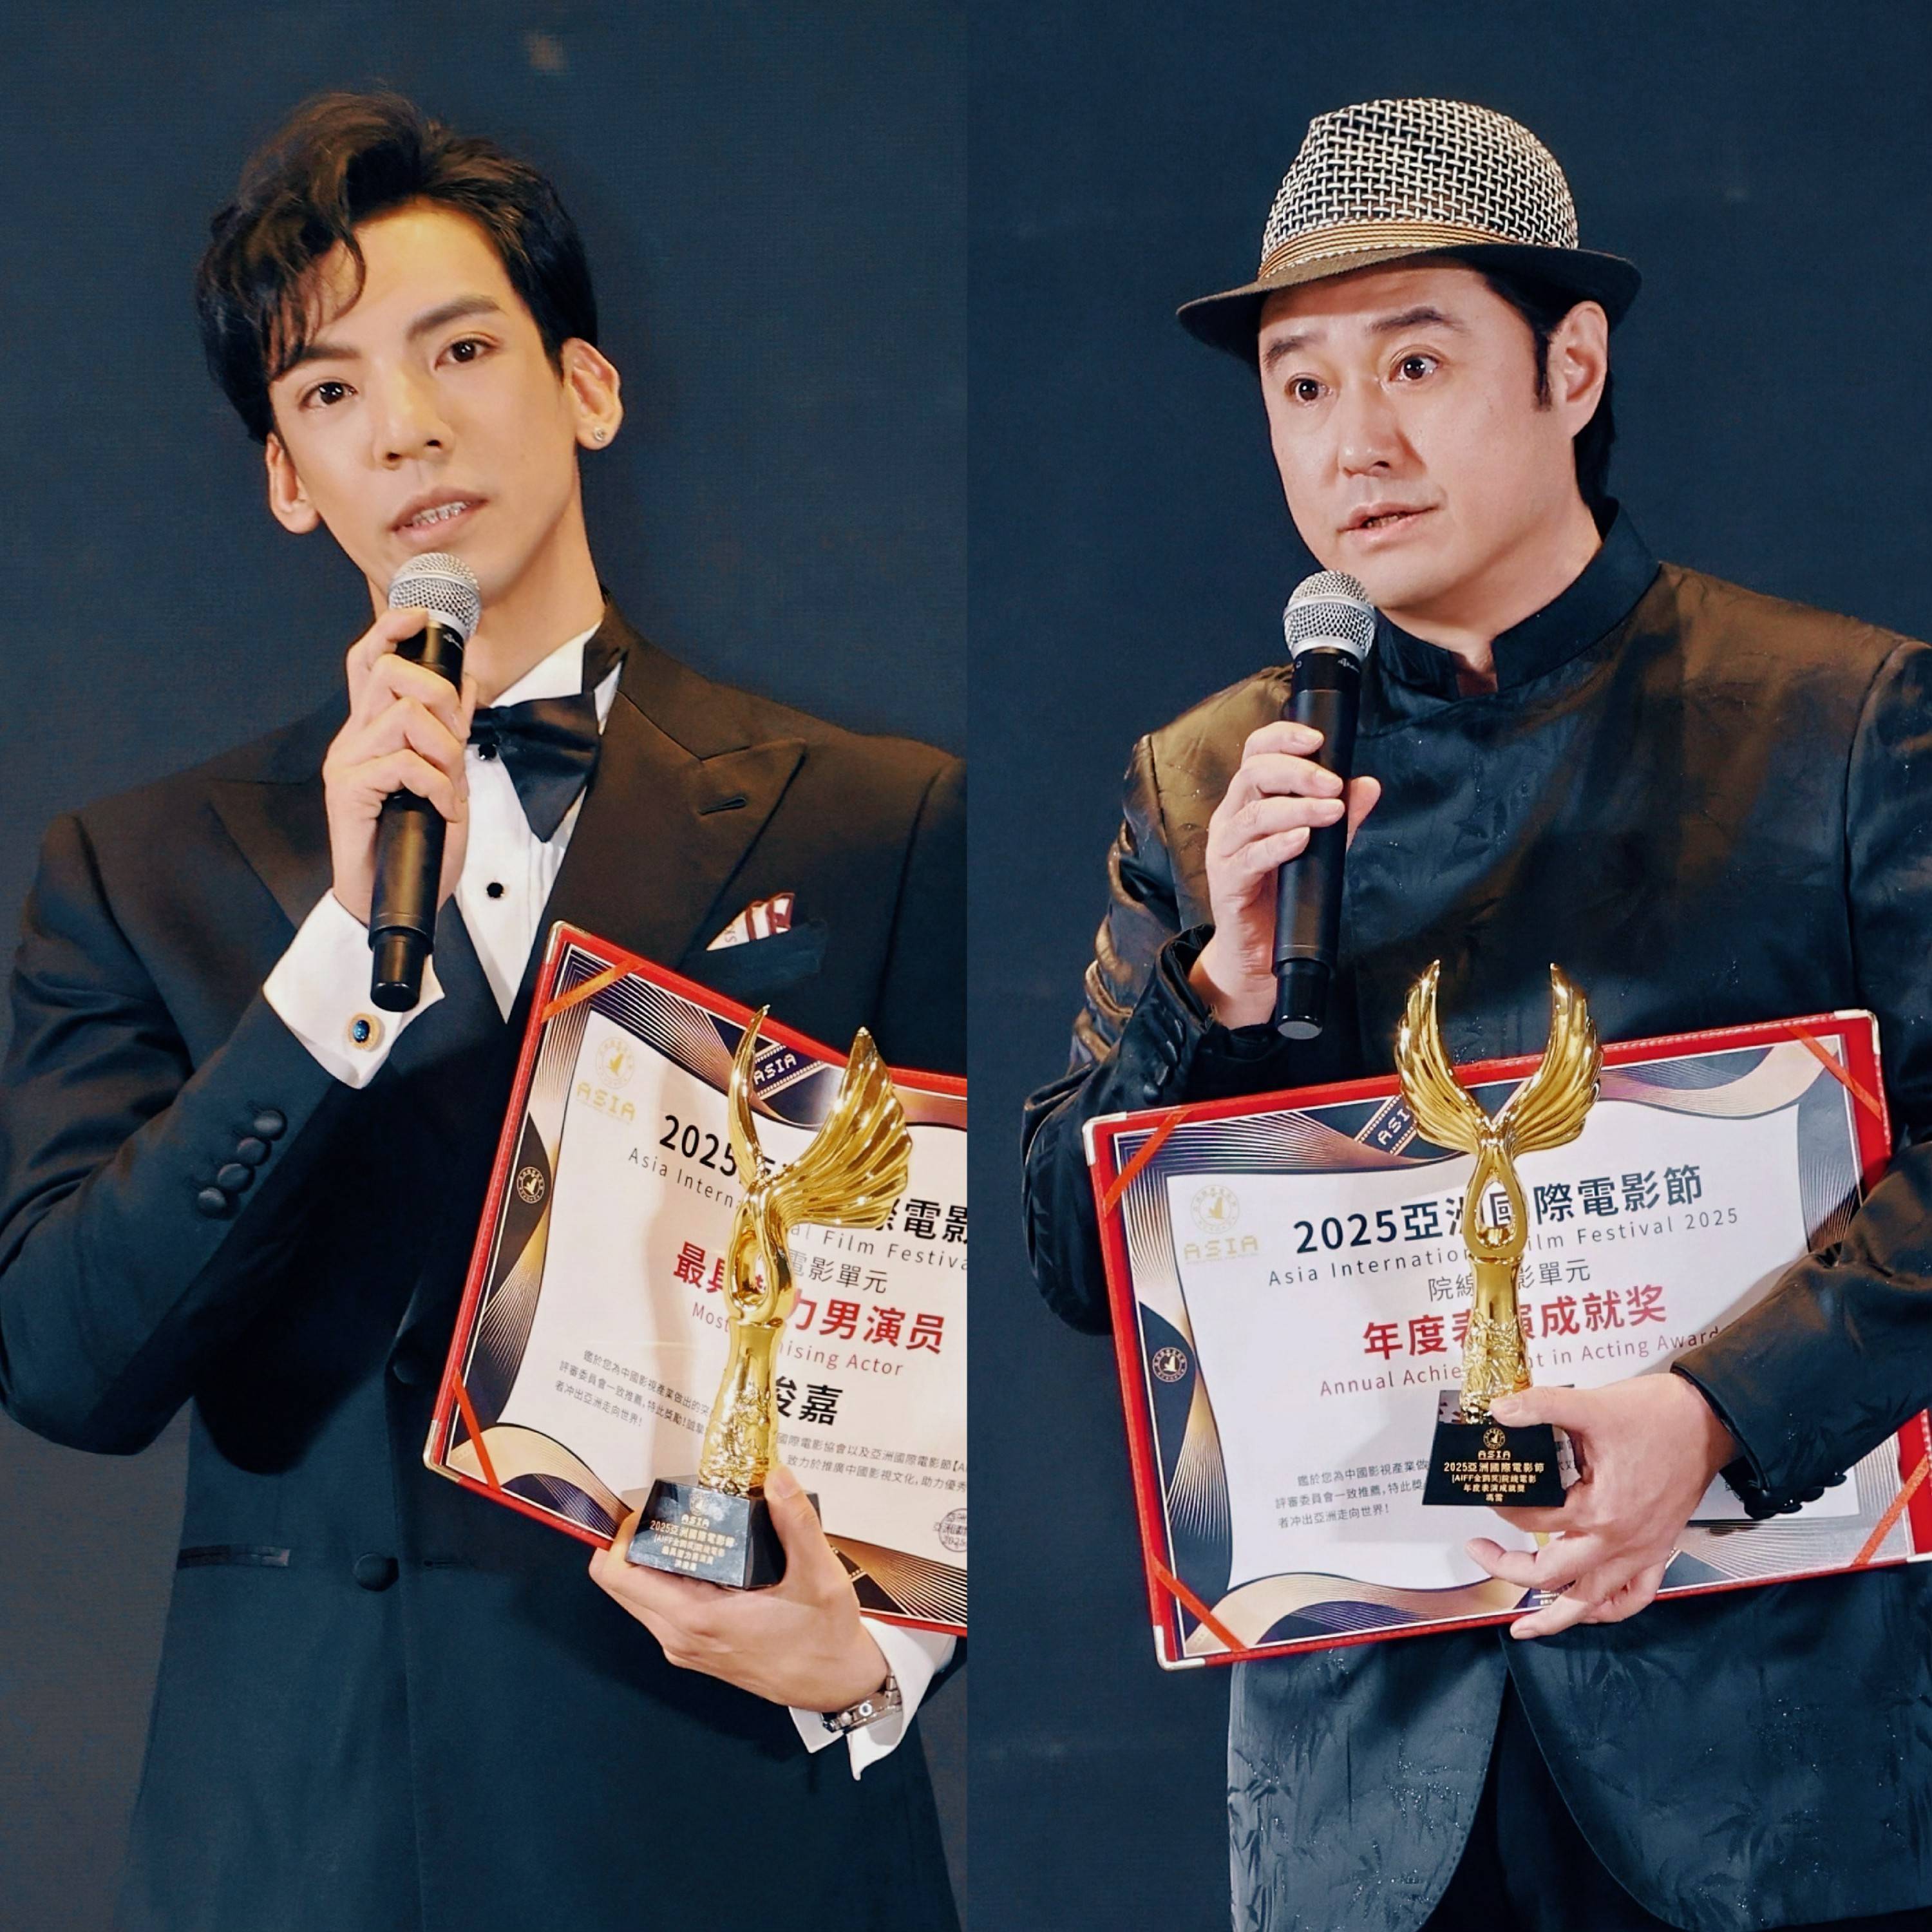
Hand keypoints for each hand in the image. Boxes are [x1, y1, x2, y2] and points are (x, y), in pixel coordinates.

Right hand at [321, 607, 477, 925]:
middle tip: (456, 739)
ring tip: (449, 785)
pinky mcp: (347, 791)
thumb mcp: (447, 775)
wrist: (392, 894)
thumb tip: (468, 679)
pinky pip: (403, 764)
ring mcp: (346, 763)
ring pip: (402, 716)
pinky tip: (443, 807)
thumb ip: (450, 729)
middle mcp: (352, 739)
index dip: (391, 629)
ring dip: (442, 749)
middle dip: (438, 695)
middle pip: (388, 673)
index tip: (421, 615)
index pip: (368, 660)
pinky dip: (437, 785)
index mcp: (370, 730)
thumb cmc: (415, 839)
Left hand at [588, 1465, 888, 1710]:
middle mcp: (679, 1637)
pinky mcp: (695, 1650)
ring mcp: (684, 1647)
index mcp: (696, 1617)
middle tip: (668, 1511)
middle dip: (633, 1543)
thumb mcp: (819, 1575)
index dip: (621, 1536)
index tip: (650, 1509)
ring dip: (649, 1562)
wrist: (835, 1682)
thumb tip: (777, 1477)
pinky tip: (702, 1561)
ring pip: (637, 1599)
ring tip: (686, 1530)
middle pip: (620, 1585)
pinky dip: (665, 1582)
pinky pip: (658, 1611)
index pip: (619, 1577)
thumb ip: (796, 1523)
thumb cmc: (824, 1636)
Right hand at [1188, 720, 1380, 1027]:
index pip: (1256, 753)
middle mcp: (1231, 820)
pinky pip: (1250, 857)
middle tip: (1333, 783)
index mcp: (1248, 802)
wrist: (1258, 953)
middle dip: (1296, 772)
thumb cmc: (1283, 894)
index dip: (1282, 738)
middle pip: (1252, 775)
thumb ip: (1340, 817)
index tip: (1318, 738)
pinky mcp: (1227, 883)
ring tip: (1331, 812)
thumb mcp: (1319, 849)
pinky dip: (1279, 844)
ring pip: (1253, 815)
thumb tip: (1368, 785)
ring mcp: (1225, 851)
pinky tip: (1303, 840)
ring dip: (1297, 808)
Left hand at [1464, 1373, 1738, 1638]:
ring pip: (1594, 1602)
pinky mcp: (1658, 1550)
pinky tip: (1590, 1610)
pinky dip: (1610, 1610)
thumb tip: (1500, 1411)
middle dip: (1510, 1570)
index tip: (1489, 1492)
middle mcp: (1620, 1541)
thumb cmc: (1659, 1416)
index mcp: (1599, 1510)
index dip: (1503, 1507)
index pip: (1534, 1519)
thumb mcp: (1591, 1405)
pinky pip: (1634, 1597)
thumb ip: (1541, 1407)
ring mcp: (1642, 1551)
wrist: (1709, 1421)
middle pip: (1554, 1575)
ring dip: (1557, 1616)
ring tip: (1525, 1626)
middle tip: (1480, 1553)